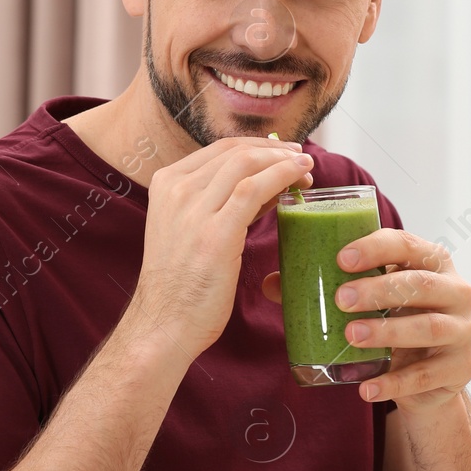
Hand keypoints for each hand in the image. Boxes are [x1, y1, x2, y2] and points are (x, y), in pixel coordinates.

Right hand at [131, 137, 313, 355]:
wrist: (164, 323)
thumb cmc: (182, 285)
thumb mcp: (189, 230)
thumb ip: (219, 204)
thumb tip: (264, 186)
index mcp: (165, 184)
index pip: (218, 149)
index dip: (257, 146)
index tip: (282, 154)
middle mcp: (176, 190)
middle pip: (234, 151)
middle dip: (274, 150)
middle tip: (300, 160)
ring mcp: (193, 209)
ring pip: (246, 163)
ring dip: (282, 161)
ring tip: (306, 170)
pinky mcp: (215, 232)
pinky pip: (255, 188)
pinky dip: (282, 176)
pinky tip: (299, 178)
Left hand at [262, 229, 470, 411]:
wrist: (432, 373)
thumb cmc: (395, 319)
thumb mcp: (370, 300)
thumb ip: (326, 287)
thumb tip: (271, 284)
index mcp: (432, 262)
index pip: (408, 244)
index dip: (376, 248)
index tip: (342, 257)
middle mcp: (456, 290)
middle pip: (421, 284)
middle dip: (380, 290)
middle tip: (340, 299)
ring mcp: (464, 330)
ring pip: (428, 327)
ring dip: (387, 332)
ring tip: (350, 336)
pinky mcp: (463, 366)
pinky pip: (427, 376)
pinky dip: (394, 383)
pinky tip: (366, 389)